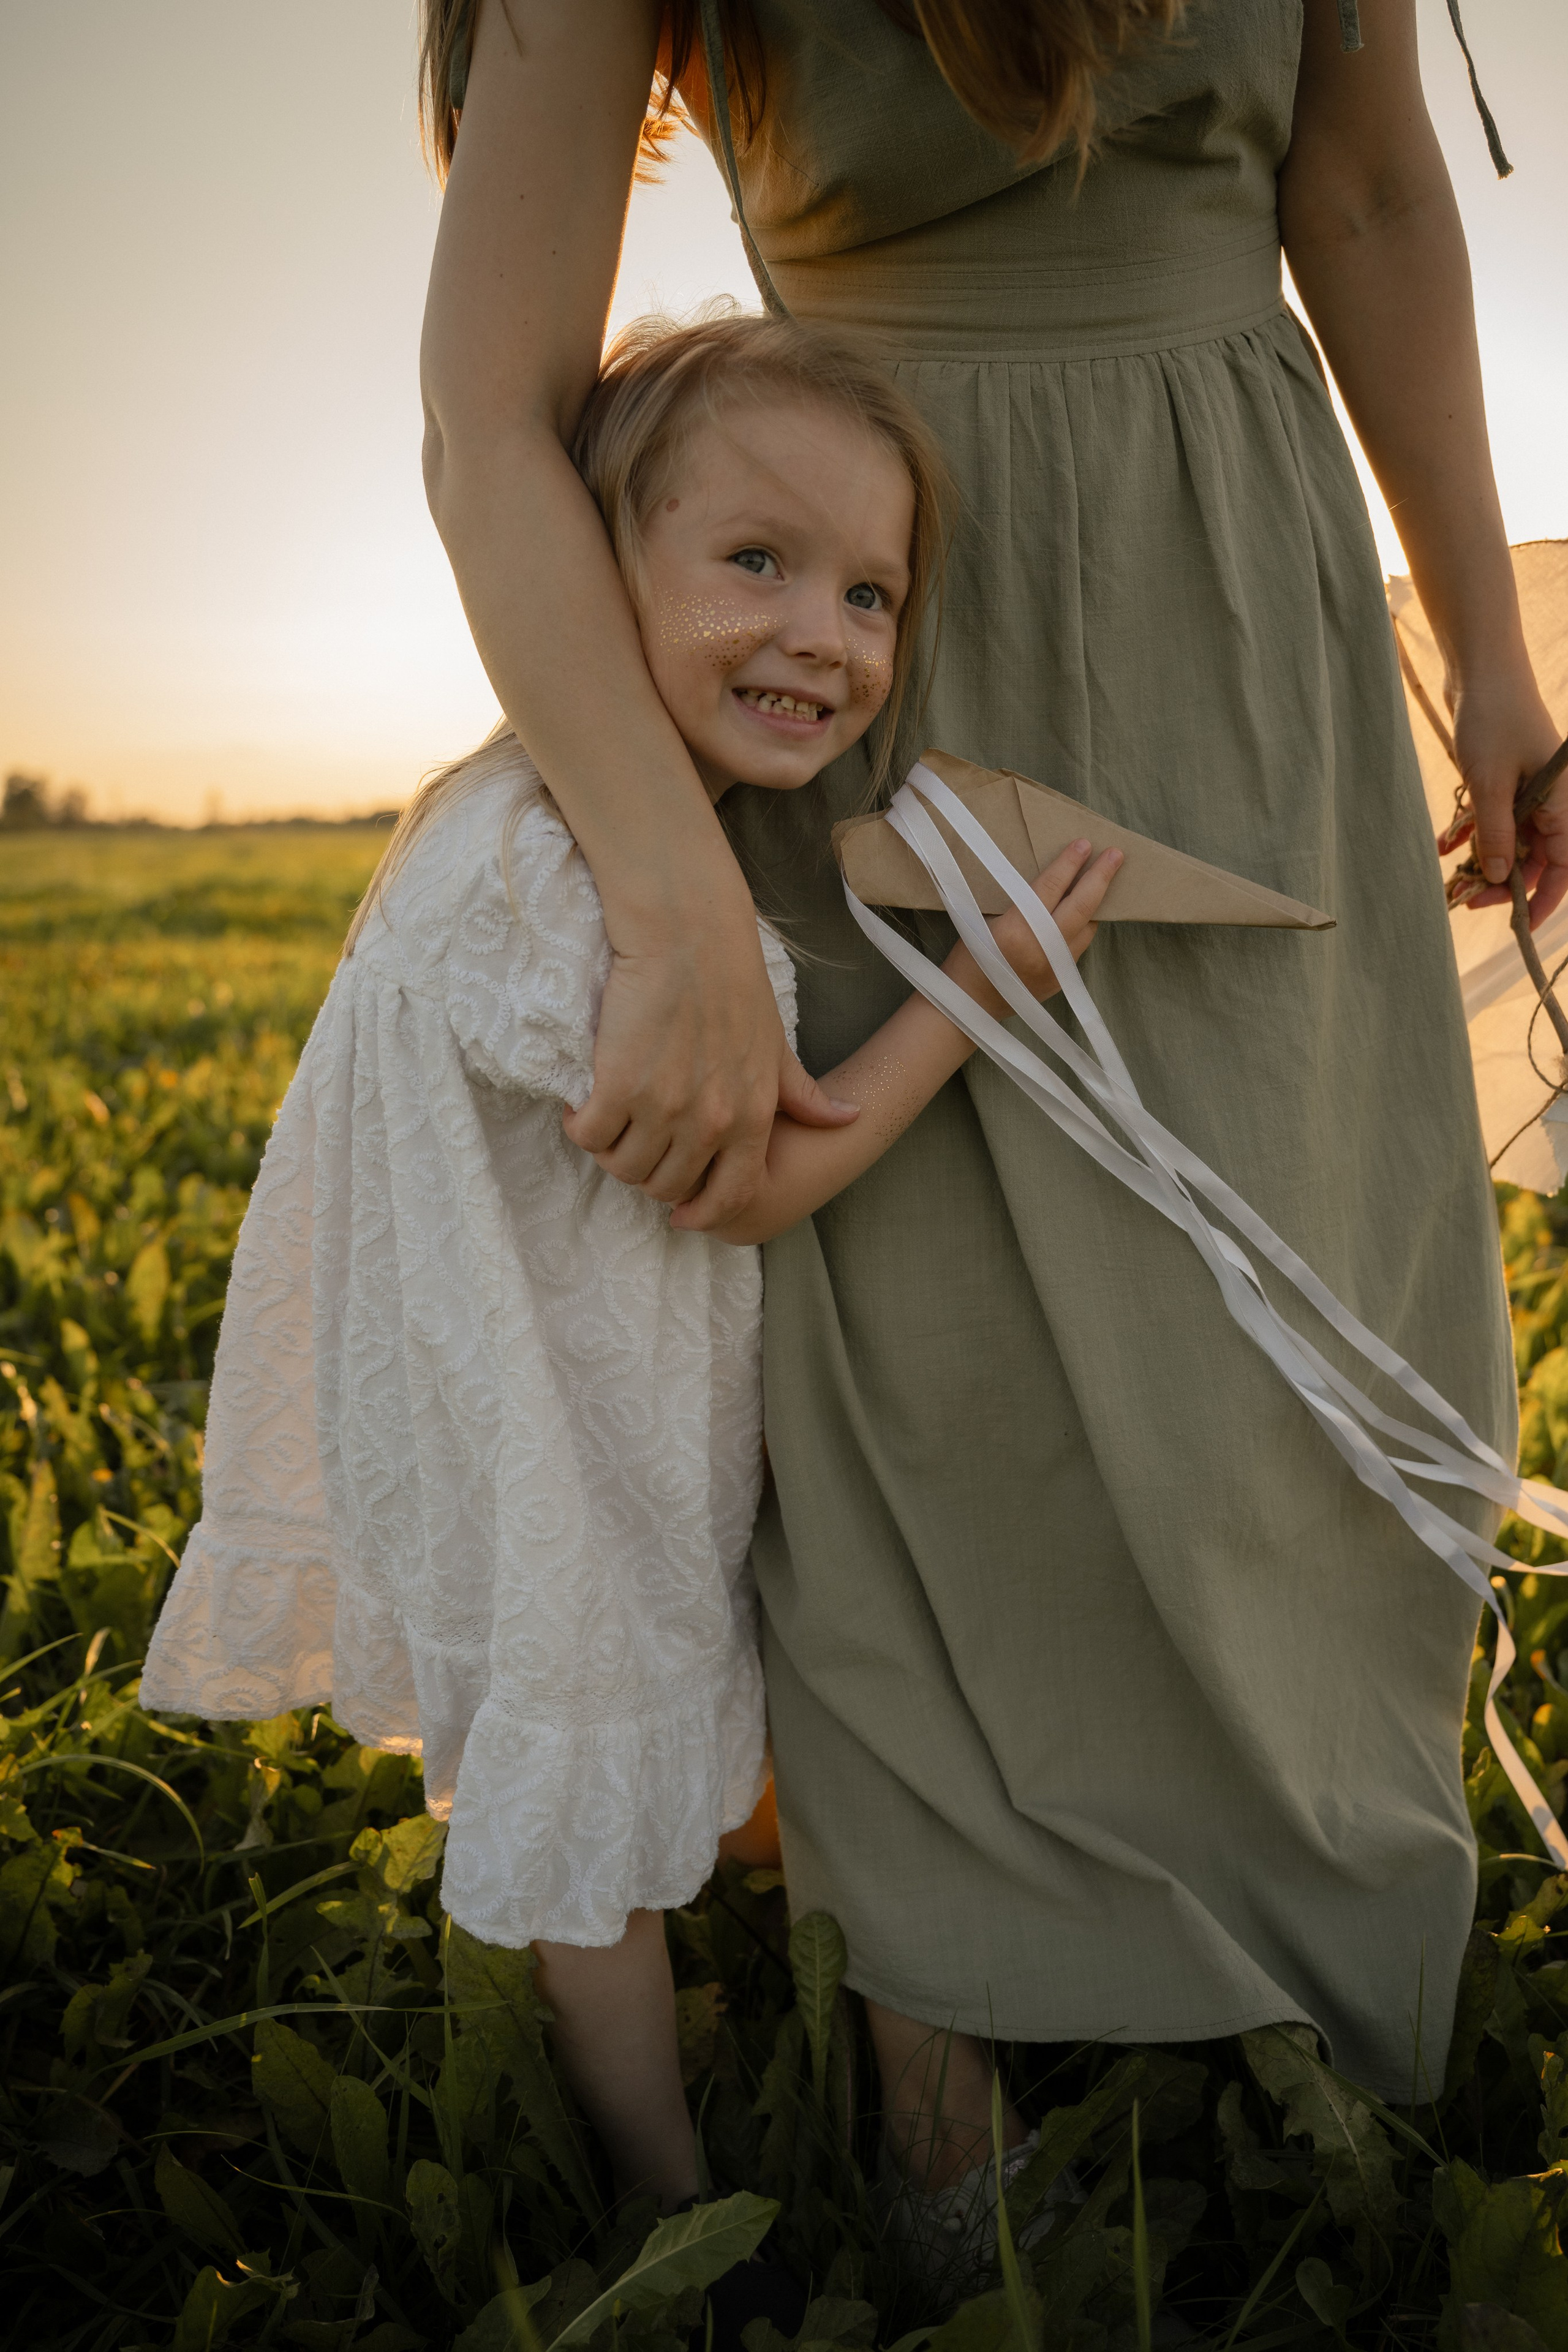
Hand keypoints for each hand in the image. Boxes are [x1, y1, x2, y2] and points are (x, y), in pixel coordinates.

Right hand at [562, 913, 856, 1225]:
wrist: (687, 936)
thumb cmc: (733, 983)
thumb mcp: (777, 1044)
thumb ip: (802, 1093)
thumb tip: (848, 1119)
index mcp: (752, 1117)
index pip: (730, 1196)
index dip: (702, 1214)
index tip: (681, 1214)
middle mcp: (710, 1123)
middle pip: (666, 1187)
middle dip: (649, 1175)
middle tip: (637, 1143)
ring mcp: (663, 1108)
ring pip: (623, 1167)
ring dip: (612, 1151)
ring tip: (611, 1119)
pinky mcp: (617, 1086)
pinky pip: (588, 1135)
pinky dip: (581, 1125)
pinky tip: (585, 1102)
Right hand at [942, 838, 1123, 1016]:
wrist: (970, 1003)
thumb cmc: (969, 956)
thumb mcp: (985, 921)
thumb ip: (1018, 902)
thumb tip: (1051, 879)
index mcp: (1017, 931)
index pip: (1050, 888)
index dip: (1069, 864)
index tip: (1084, 844)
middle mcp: (1042, 950)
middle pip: (1081, 906)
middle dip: (1100, 877)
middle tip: (1116, 854)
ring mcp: (1056, 968)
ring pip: (1087, 927)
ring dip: (1097, 901)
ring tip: (1107, 877)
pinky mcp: (1062, 980)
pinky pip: (1080, 944)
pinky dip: (1085, 924)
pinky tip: (1088, 909)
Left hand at [1445, 671, 1567, 927]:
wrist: (1481, 669)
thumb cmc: (1493, 718)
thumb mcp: (1490, 784)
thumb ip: (1496, 834)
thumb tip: (1500, 879)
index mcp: (1564, 803)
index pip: (1563, 866)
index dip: (1544, 899)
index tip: (1520, 926)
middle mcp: (1552, 800)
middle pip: (1534, 859)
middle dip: (1503, 883)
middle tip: (1466, 900)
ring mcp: (1529, 791)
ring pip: (1510, 842)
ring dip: (1483, 860)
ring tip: (1452, 880)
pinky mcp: (1505, 781)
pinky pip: (1494, 820)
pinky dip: (1472, 833)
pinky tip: (1446, 845)